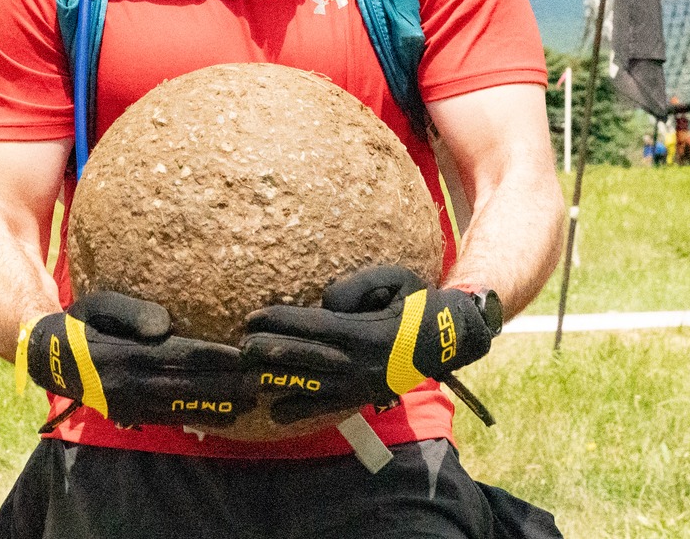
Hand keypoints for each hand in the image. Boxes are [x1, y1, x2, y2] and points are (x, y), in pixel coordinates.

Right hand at [19, 291, 250, 429]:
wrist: (46, 360)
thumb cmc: (77, 323)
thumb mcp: (97, 304)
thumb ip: (131, 312)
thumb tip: (164, 327)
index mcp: (124, 354)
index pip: (177, 355)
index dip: (212, 357)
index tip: (242, 355)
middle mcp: (131, 384)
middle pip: (187, 385)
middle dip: (226, 384)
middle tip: (261, 381)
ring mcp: (131, 404)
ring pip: (183, 405)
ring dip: (219, 404)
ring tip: (252, 401)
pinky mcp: (132, 414)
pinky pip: (171, 417)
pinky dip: (199, 416)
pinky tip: (224, 415)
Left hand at [240, 266, 498, 423]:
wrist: (450, 339)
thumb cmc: (417, 301)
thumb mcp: (392, 278)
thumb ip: (353, 286)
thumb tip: (323, 303)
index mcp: (364, 332)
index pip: (311, 326)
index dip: (278, 321)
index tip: (251, 317)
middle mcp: (359, 363)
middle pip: (303, 358)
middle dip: (267, 352)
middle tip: (238, 347)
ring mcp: (360, 385)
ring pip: (309, 387)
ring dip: (276, 381)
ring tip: (248, 374)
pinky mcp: (361, 398)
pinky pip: (326, 408)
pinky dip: (299, 410)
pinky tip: (274, 410)